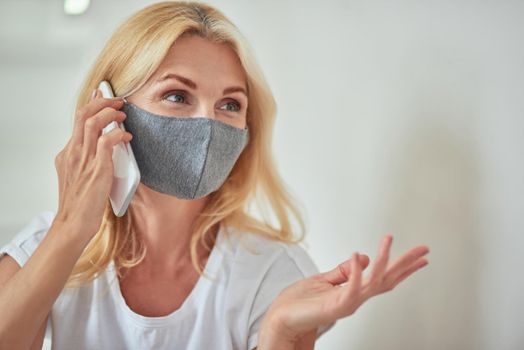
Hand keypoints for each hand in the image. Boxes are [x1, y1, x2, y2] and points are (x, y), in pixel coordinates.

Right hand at [53, 89, 131, 240]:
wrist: (74, 223)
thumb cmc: (81, 203)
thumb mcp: (81, 175)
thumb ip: (90, 159)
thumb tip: (109, 145)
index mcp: (68, 152)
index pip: (78, 119)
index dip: (91, 103)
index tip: (102, 93)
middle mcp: (73, 152)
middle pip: (83, 114)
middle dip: (102, 101)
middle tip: (118, 100)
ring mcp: (83, 160)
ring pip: (92, 123)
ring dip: (110, 114)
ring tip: (123, 115)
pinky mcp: (96, 169)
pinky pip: (106, 142)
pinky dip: (118, 134)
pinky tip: (127, 137)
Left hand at [258, 235, 428, 346]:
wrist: (281, 320)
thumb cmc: (298, 303)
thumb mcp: (324, 280)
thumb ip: (343, 271)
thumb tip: (362, 256)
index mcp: (353, 291)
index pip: (383, 277)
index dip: (402, 267)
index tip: (420, 257)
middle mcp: (355, 297)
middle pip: (386, 279)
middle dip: (406, 264)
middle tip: (424, 249)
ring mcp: (347, 302)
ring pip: (373, 281)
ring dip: (383, 260)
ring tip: (389, 240)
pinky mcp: (335, 305)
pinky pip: (350, 288)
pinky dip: (355, 272)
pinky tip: (359, 256)